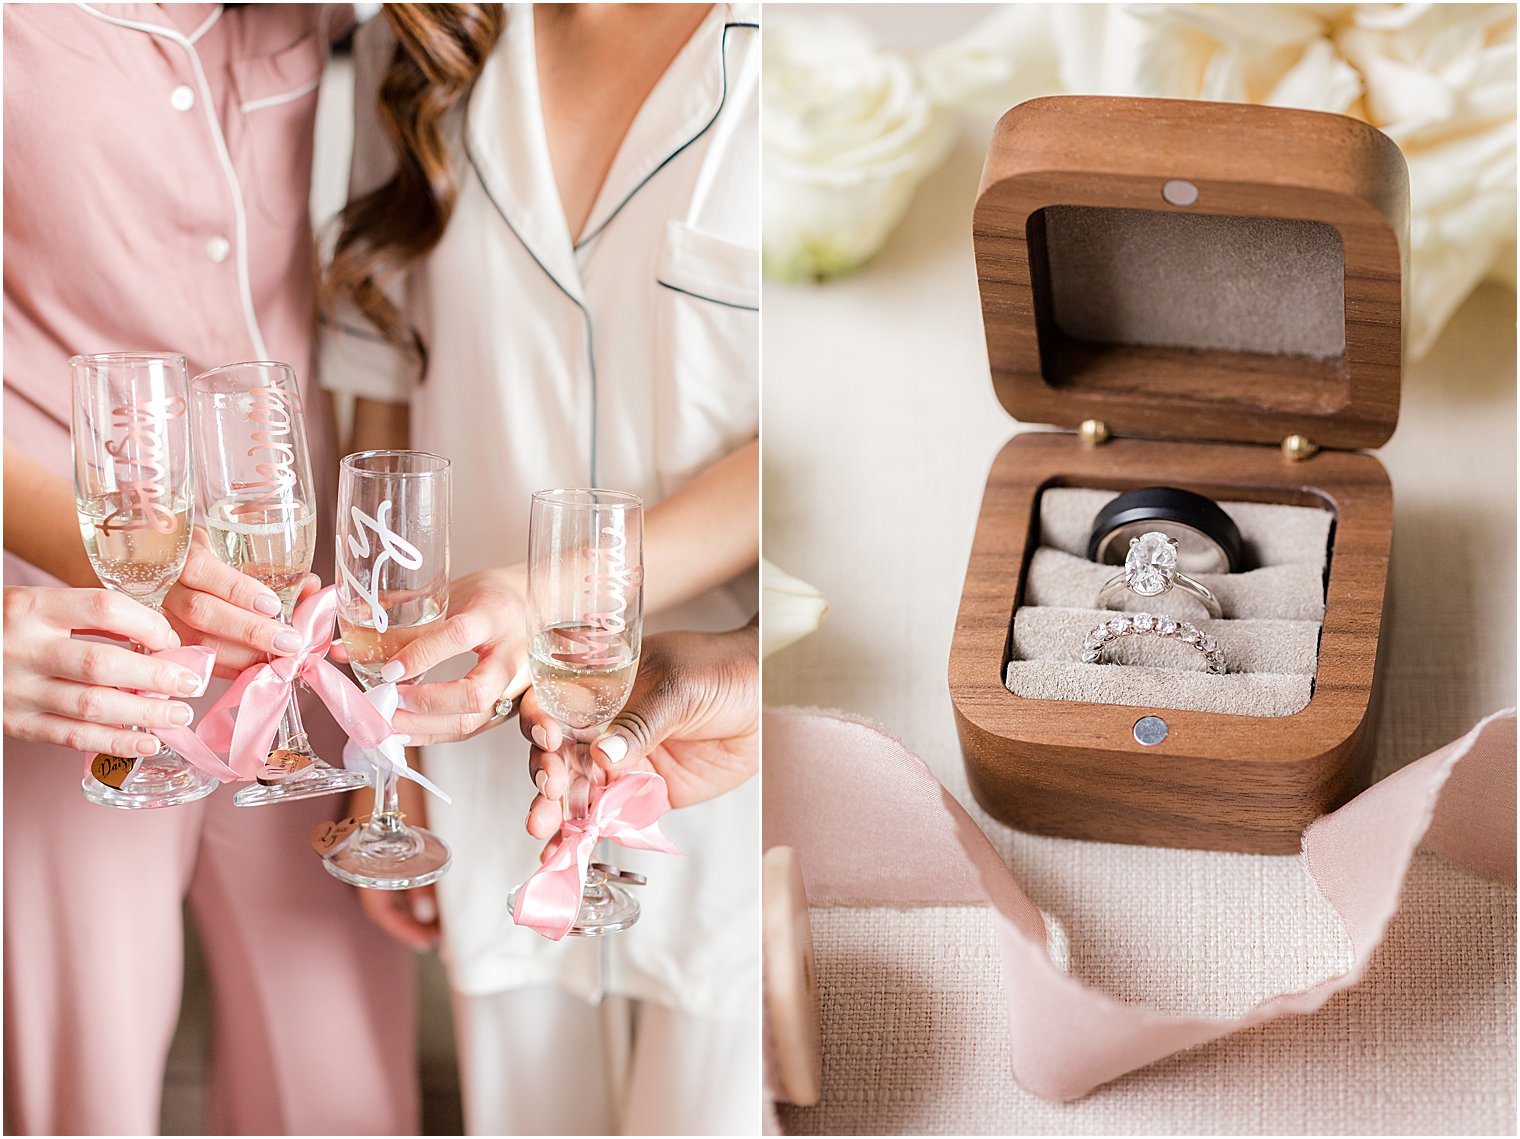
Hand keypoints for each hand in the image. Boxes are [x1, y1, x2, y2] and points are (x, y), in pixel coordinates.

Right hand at [3, 586, 205, 755]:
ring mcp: (17, 690)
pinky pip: (72, 737)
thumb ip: (86, 617)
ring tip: (180, 715)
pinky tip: (148, 742)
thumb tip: (158, 638)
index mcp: (32, 607)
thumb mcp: (37, 607)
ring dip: (144, 713)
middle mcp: (23, 648)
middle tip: (191, 682)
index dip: (147, 624)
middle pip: (102, 663)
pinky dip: (115, 743)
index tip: (172, 639)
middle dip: (156, 675)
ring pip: (92, 705)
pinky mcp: (16, 724)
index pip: (103, 609)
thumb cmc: (9, 629)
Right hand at [161, 532, 311, 677]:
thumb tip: (309, 586)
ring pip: (197, 641)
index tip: (273, 606)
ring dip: (243, 655)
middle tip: (288, 641)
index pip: (202, 569)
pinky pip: (197, 662)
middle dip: (250, 630)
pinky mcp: (165, 646)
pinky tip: (256, 670)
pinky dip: (230, 668)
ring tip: (278, 659)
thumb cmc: (214, 561)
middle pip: (201, 611)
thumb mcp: (237, 554)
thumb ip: (270, 569)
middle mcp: (165, 588)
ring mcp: (160, 619)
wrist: (175, 575)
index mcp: (182, 555)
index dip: (237, 589)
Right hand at [347, 768, 440, 951]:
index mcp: (357, 857)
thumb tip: (428, 914)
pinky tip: (426, 890)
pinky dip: (406, 885)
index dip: (402, 928)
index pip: (376, 907)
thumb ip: (420, 871)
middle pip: (380, 902)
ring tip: (437, 919)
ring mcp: (363, 846)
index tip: (429, 942)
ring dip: (408, 906)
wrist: (386, 746)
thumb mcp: (417, 828)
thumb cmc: (402, 784)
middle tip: (437, 937)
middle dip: (407, 922)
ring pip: (384, 888)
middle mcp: (355, 856)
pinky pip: (386, 871)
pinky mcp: (372, 835)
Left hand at [387, 566, 532, 745]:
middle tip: (387, 701)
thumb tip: (347, 648)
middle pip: (475, 693)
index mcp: (496, 614)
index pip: (459, 635)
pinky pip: (472, 728)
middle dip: (424, 705)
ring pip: (474, 720)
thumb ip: (407, 620)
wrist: (538, 606)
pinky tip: (407, 730)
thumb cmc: (491, 596)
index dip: (421, 655)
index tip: (387, 670)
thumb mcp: (453, 593)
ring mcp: (516, 685)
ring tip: (388, 721)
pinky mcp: (510, 705)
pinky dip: (435, 734)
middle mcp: (512, 654)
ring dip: (425, 727)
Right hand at [523, 623, 758, 841]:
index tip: (549, 741)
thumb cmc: (726, 671)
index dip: (542, 722)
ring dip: (557, 812)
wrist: (771, 697)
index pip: (555, 702)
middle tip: (548, 797)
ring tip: (543, 832)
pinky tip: (565, 851)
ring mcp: (624, 760)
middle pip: (559, 752)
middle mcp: (605, 724)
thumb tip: (603, 752)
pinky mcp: (647, 793)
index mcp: (603, 684)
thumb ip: (641, 721)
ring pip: (578, 789)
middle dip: (546, 776)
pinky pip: (611, 816)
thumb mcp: (680, 687)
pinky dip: (587, 835)